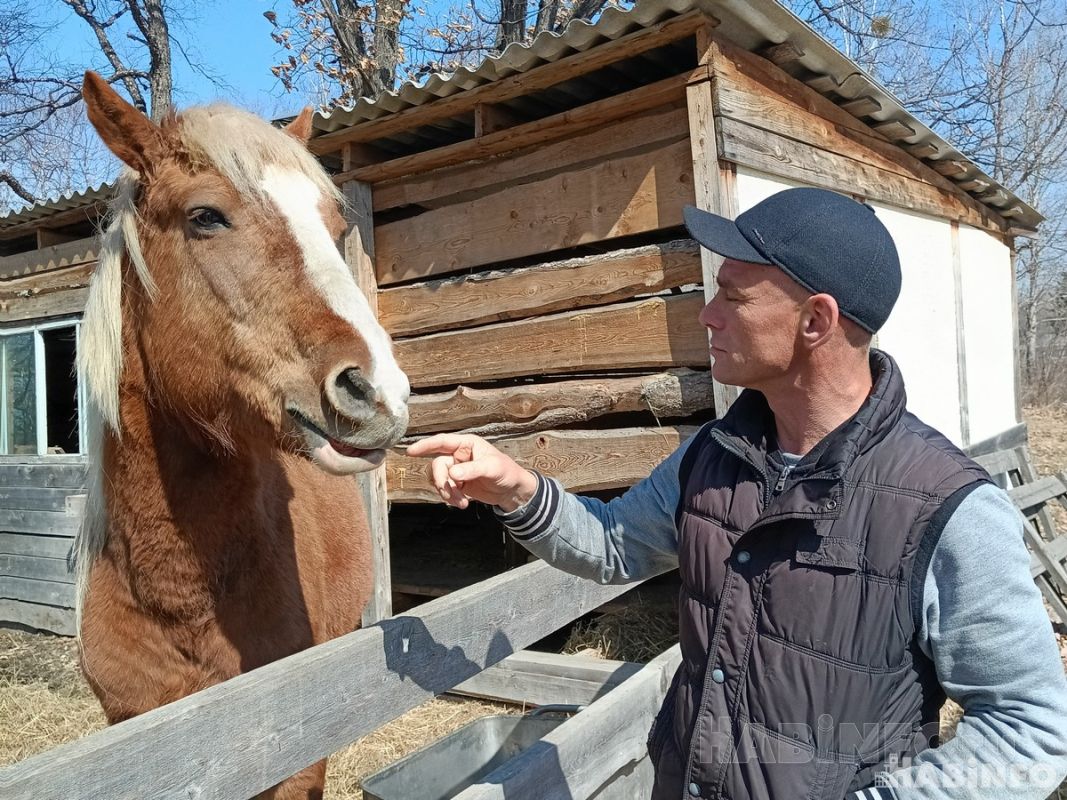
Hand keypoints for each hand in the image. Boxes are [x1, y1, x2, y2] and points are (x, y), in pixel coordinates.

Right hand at [405, 433, 537, 510]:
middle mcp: (459, 455)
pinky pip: (445, 490)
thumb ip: (472, 470)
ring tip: (461, 502)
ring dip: (447, 492)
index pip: (442, 442)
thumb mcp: (492, 468)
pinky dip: (450, 498)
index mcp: (467, 444)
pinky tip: (462, 503)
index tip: (411, 451)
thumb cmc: (506, 472)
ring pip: (440, 479)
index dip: (425, 445)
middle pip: (438, 465)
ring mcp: (457, 470)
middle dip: (442, 481)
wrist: (512, 491)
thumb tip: (452, 474)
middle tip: (450, 493)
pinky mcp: (458, 484)